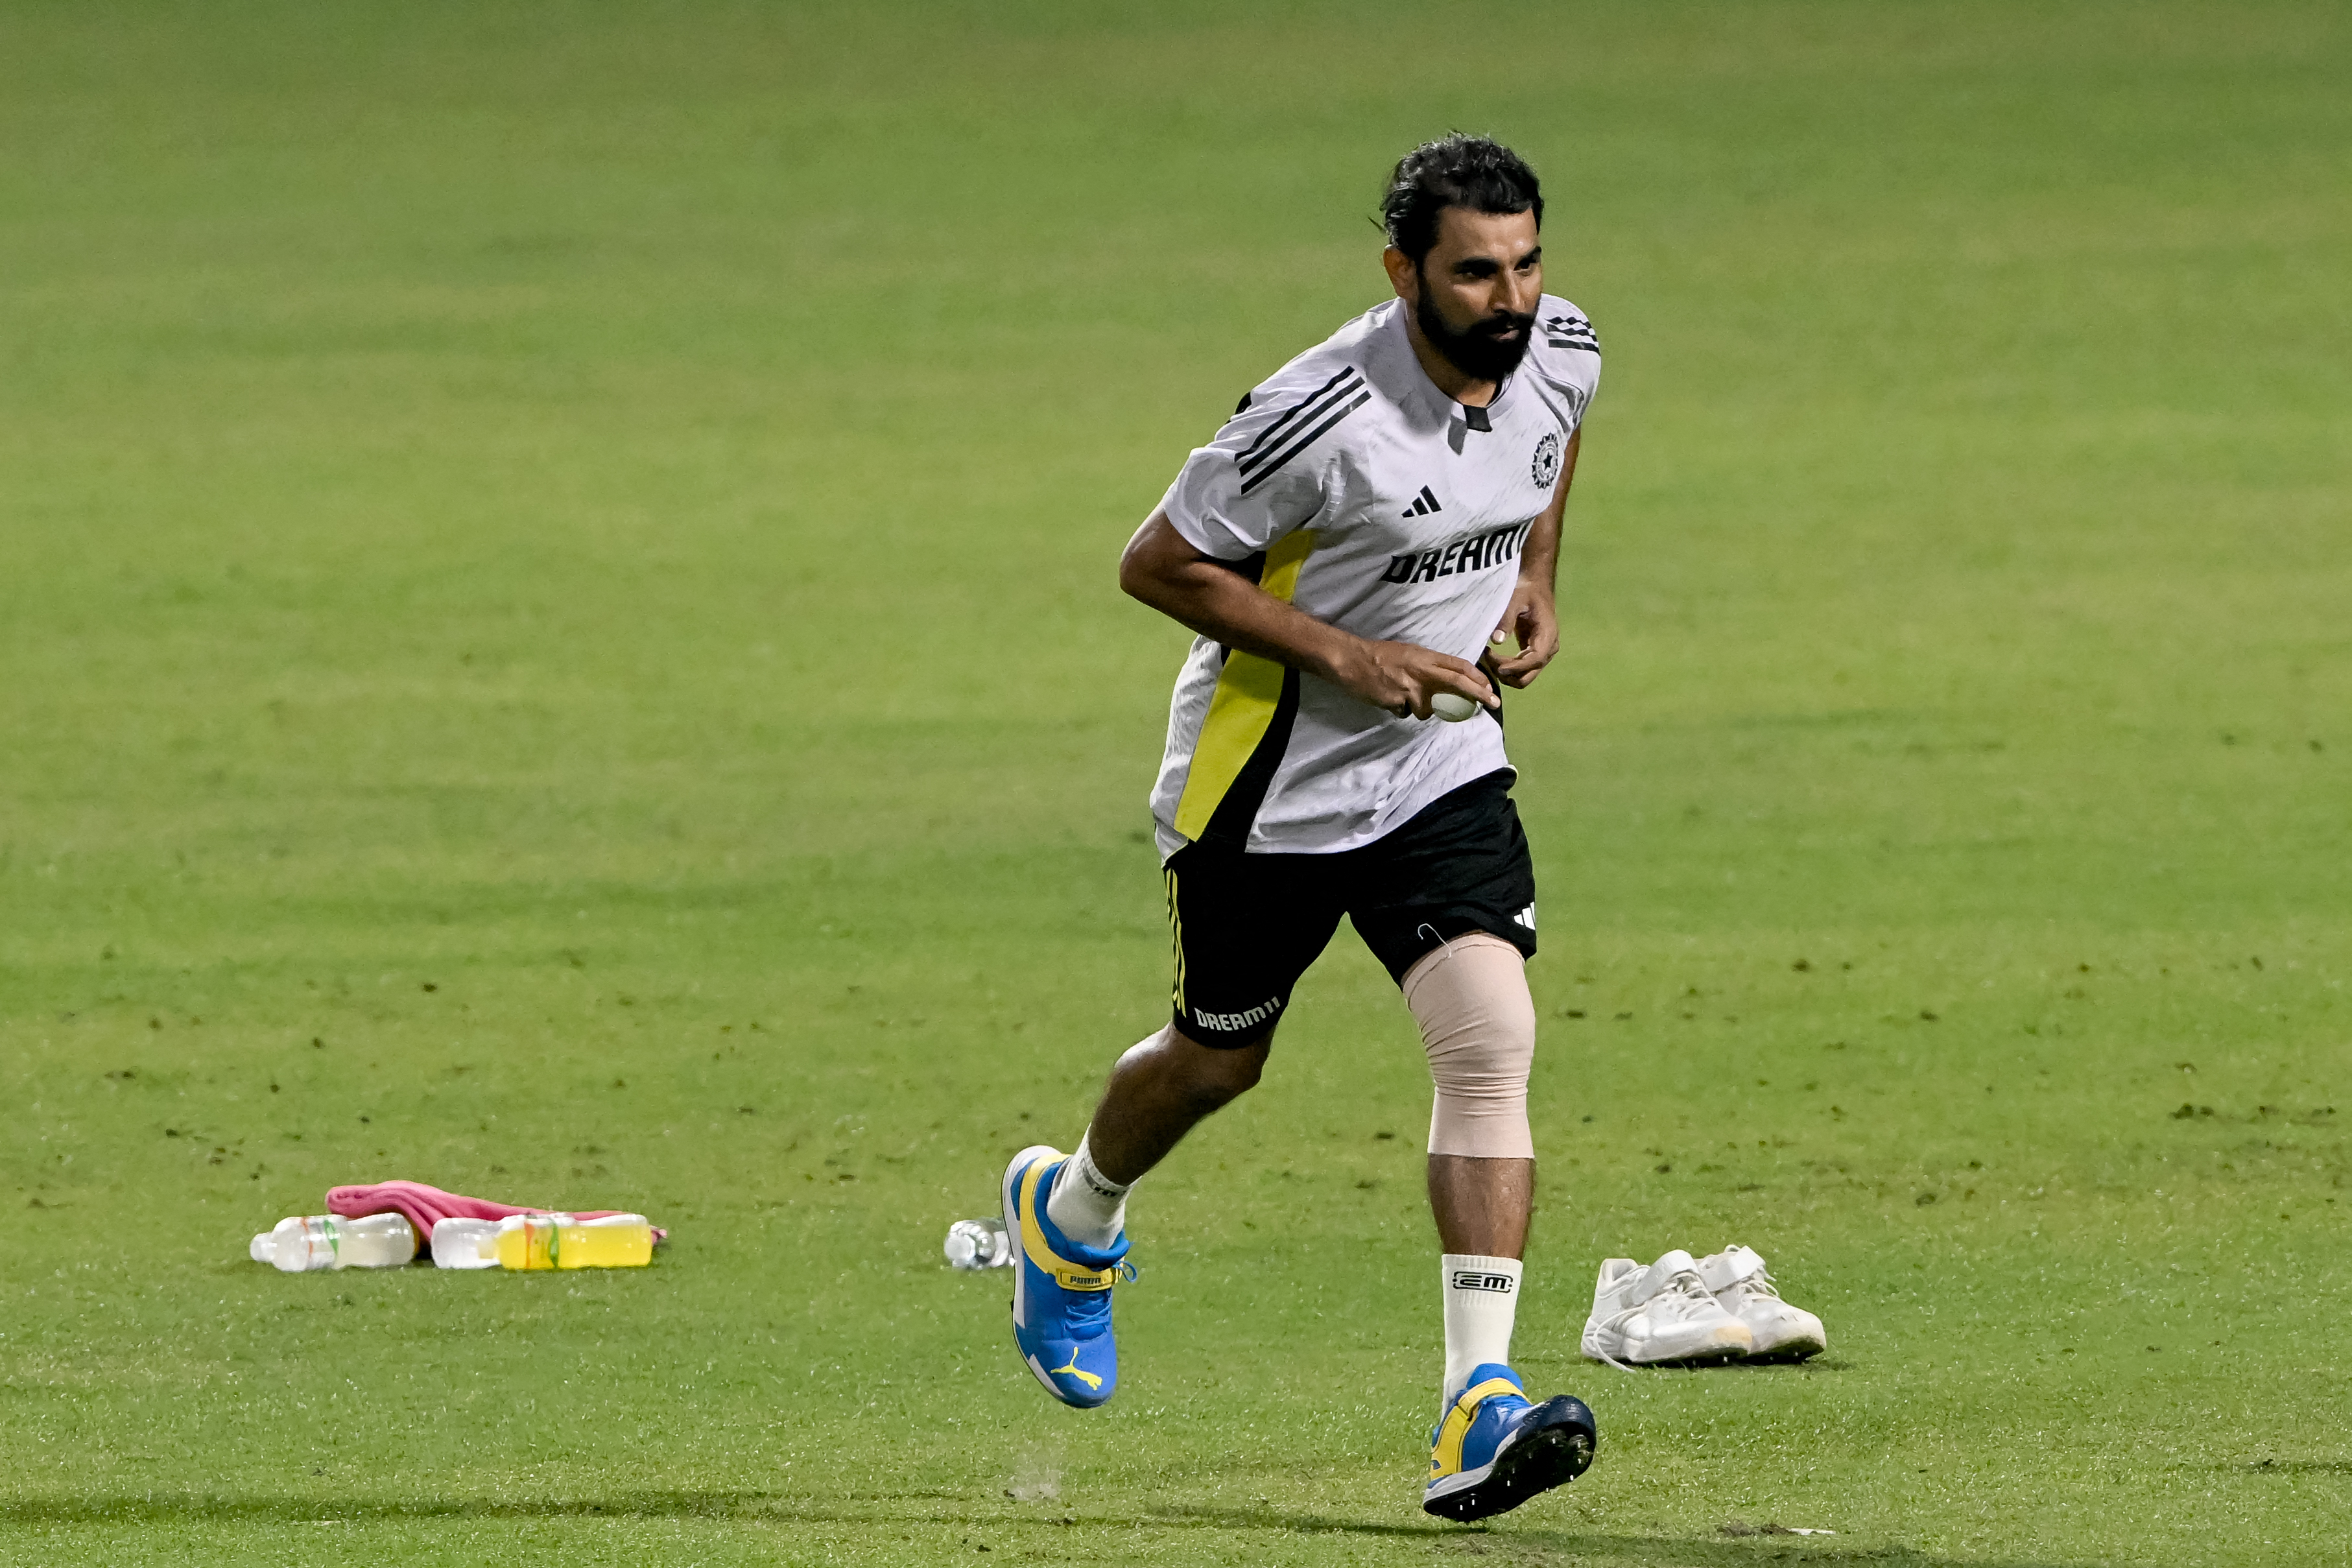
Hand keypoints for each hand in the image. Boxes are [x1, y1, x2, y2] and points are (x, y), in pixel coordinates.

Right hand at [1328, 638, 1496, 719]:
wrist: (1351, 660)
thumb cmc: (1379, 655)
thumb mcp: (1409, 653)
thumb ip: (1429, 666)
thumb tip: (1447, 680)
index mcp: (1425, 656)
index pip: (1459, 665)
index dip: (1478, 678)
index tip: (1490, 689)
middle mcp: (1421, 671)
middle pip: (1457, 683)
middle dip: (1478, 694)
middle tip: (1493, 704)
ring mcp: (1409, 687)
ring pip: (1427, 709)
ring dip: (1419, 708)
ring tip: (1401, 695)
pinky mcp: (1396, 702)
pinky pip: (1405, 713)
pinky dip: (1399, 709)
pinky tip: (1388, 698)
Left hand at [1486, 580, 1558, 687]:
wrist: (1535, 588)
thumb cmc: (1526, 591)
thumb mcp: (1515, 599)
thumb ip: (1507, 618)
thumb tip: (1496, 640)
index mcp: (1548, 634)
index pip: (1536, 659)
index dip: (1517, 667)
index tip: (1498, 667)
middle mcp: (1548, 648)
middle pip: (1528, 675)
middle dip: (1507, 673)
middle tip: (1487, 658)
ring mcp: (1542, 654)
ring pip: (1523, 677)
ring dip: (1504, 673)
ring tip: (1487, 656)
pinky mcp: (1533, 654)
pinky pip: (1520, 670)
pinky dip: (1506, 668)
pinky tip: (1492, 657)